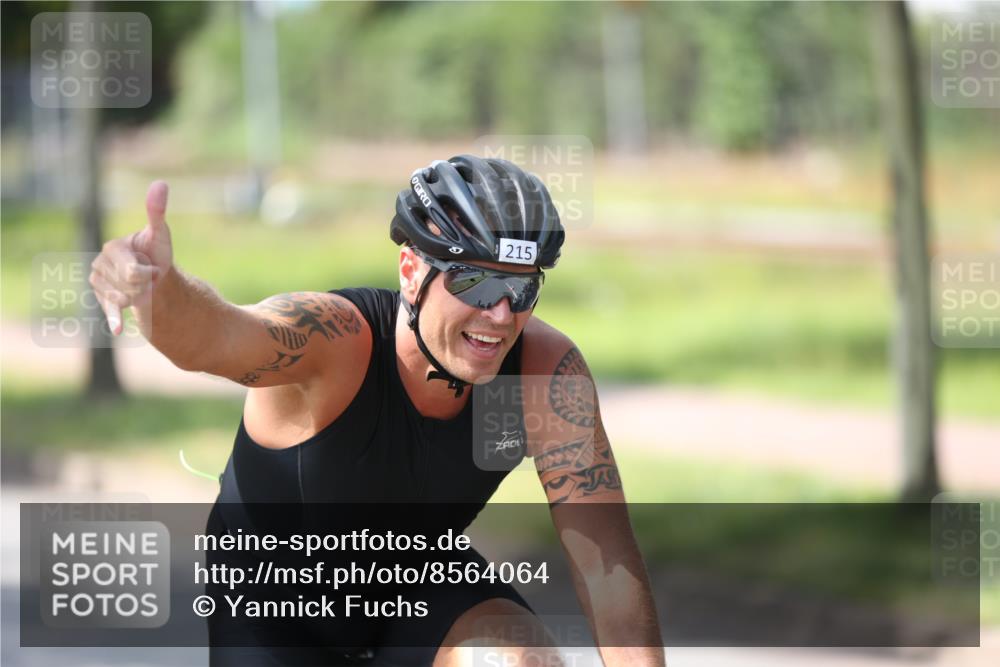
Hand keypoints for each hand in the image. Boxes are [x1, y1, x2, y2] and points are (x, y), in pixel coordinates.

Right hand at [88, 180, 173, 334]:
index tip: (152, 267)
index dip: (148, 272)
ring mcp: (99, 282)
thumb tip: (161, 184)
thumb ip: (156, 212)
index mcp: (112, 248)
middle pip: (127, 285)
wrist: (156, 276)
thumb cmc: (158, 254)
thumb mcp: (160, 235)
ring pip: (121, 298)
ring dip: (139, 296)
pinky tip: (120, 330)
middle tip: (150, 278)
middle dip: (144, 284)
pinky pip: (108, 310)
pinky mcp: (103, 299)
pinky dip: (115, 319)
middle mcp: (100, 263)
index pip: (132, 270)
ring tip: (143, 287)